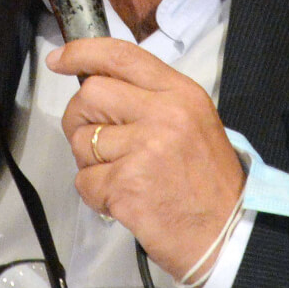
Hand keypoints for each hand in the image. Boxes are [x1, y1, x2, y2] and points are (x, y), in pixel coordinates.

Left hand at [48, 38, 245, 280]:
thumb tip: (98, 88)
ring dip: (90, 162)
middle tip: (93, 141)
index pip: (121, 56)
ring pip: (82, 140)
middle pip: (90, 95)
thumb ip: (151, 100)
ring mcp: (144, 149)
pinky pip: (85, 181)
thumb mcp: (193, 122)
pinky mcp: (127, 185)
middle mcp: (163, 114)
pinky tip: (122, 200)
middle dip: (79, 117)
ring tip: (121, 177)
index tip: (59, 59)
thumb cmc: (209, 183)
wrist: (229, 235)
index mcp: (180, 93)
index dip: (82, 53)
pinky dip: (96, 194)